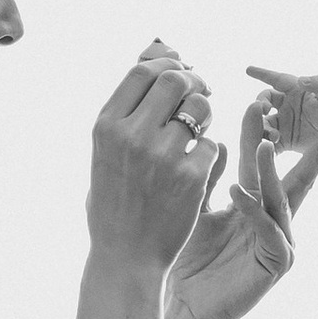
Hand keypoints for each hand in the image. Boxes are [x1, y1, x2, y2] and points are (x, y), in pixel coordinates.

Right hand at [88, 51, 220, 278]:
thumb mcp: (105, 153)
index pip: (142, 71)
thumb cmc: (114, 203)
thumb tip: (157, 60)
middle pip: (175, 80)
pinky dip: (210, 152)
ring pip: (200, 108)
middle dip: (192, 82)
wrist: (126, 257)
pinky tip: (198, 167)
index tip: (179, 69)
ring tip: (198, 132)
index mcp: (106, 126)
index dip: (167, 63)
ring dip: (205, 114)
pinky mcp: (191, 177)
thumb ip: (127, 113)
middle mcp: (132, 135)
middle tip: (200, 93)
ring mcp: (163, 156)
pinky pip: (212, 144)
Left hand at [164, 93, 317, 318]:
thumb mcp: (192, 208)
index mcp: (254, 204)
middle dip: (309, 146)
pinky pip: (270, 231)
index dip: (258, 132)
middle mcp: (273, 220)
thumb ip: (205, 178)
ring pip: (283, 199)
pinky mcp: (278, 263)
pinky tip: (237, 194)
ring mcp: (279, 241)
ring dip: (272, 171)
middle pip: (295, 176)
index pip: (260, 162)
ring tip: (264, 146)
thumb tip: (218, 142)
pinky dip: (255, 212)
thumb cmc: (186, 258)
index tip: (256, 101)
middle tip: (310, 122)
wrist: (185, 305)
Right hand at [243, 64, 317, 150]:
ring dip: (263, 126)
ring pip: (263, 122)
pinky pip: (269, 140)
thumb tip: (301, 80)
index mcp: (295, 90)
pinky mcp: (283, 139)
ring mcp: (283, 122)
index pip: (276, 79)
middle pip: (264, 100)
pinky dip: (265, 144)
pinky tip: (266, 149)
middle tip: (263, 109)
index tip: (248, 70)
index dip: (262, 74)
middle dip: (260, 104)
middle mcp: (285, 104)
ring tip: (273, 135)